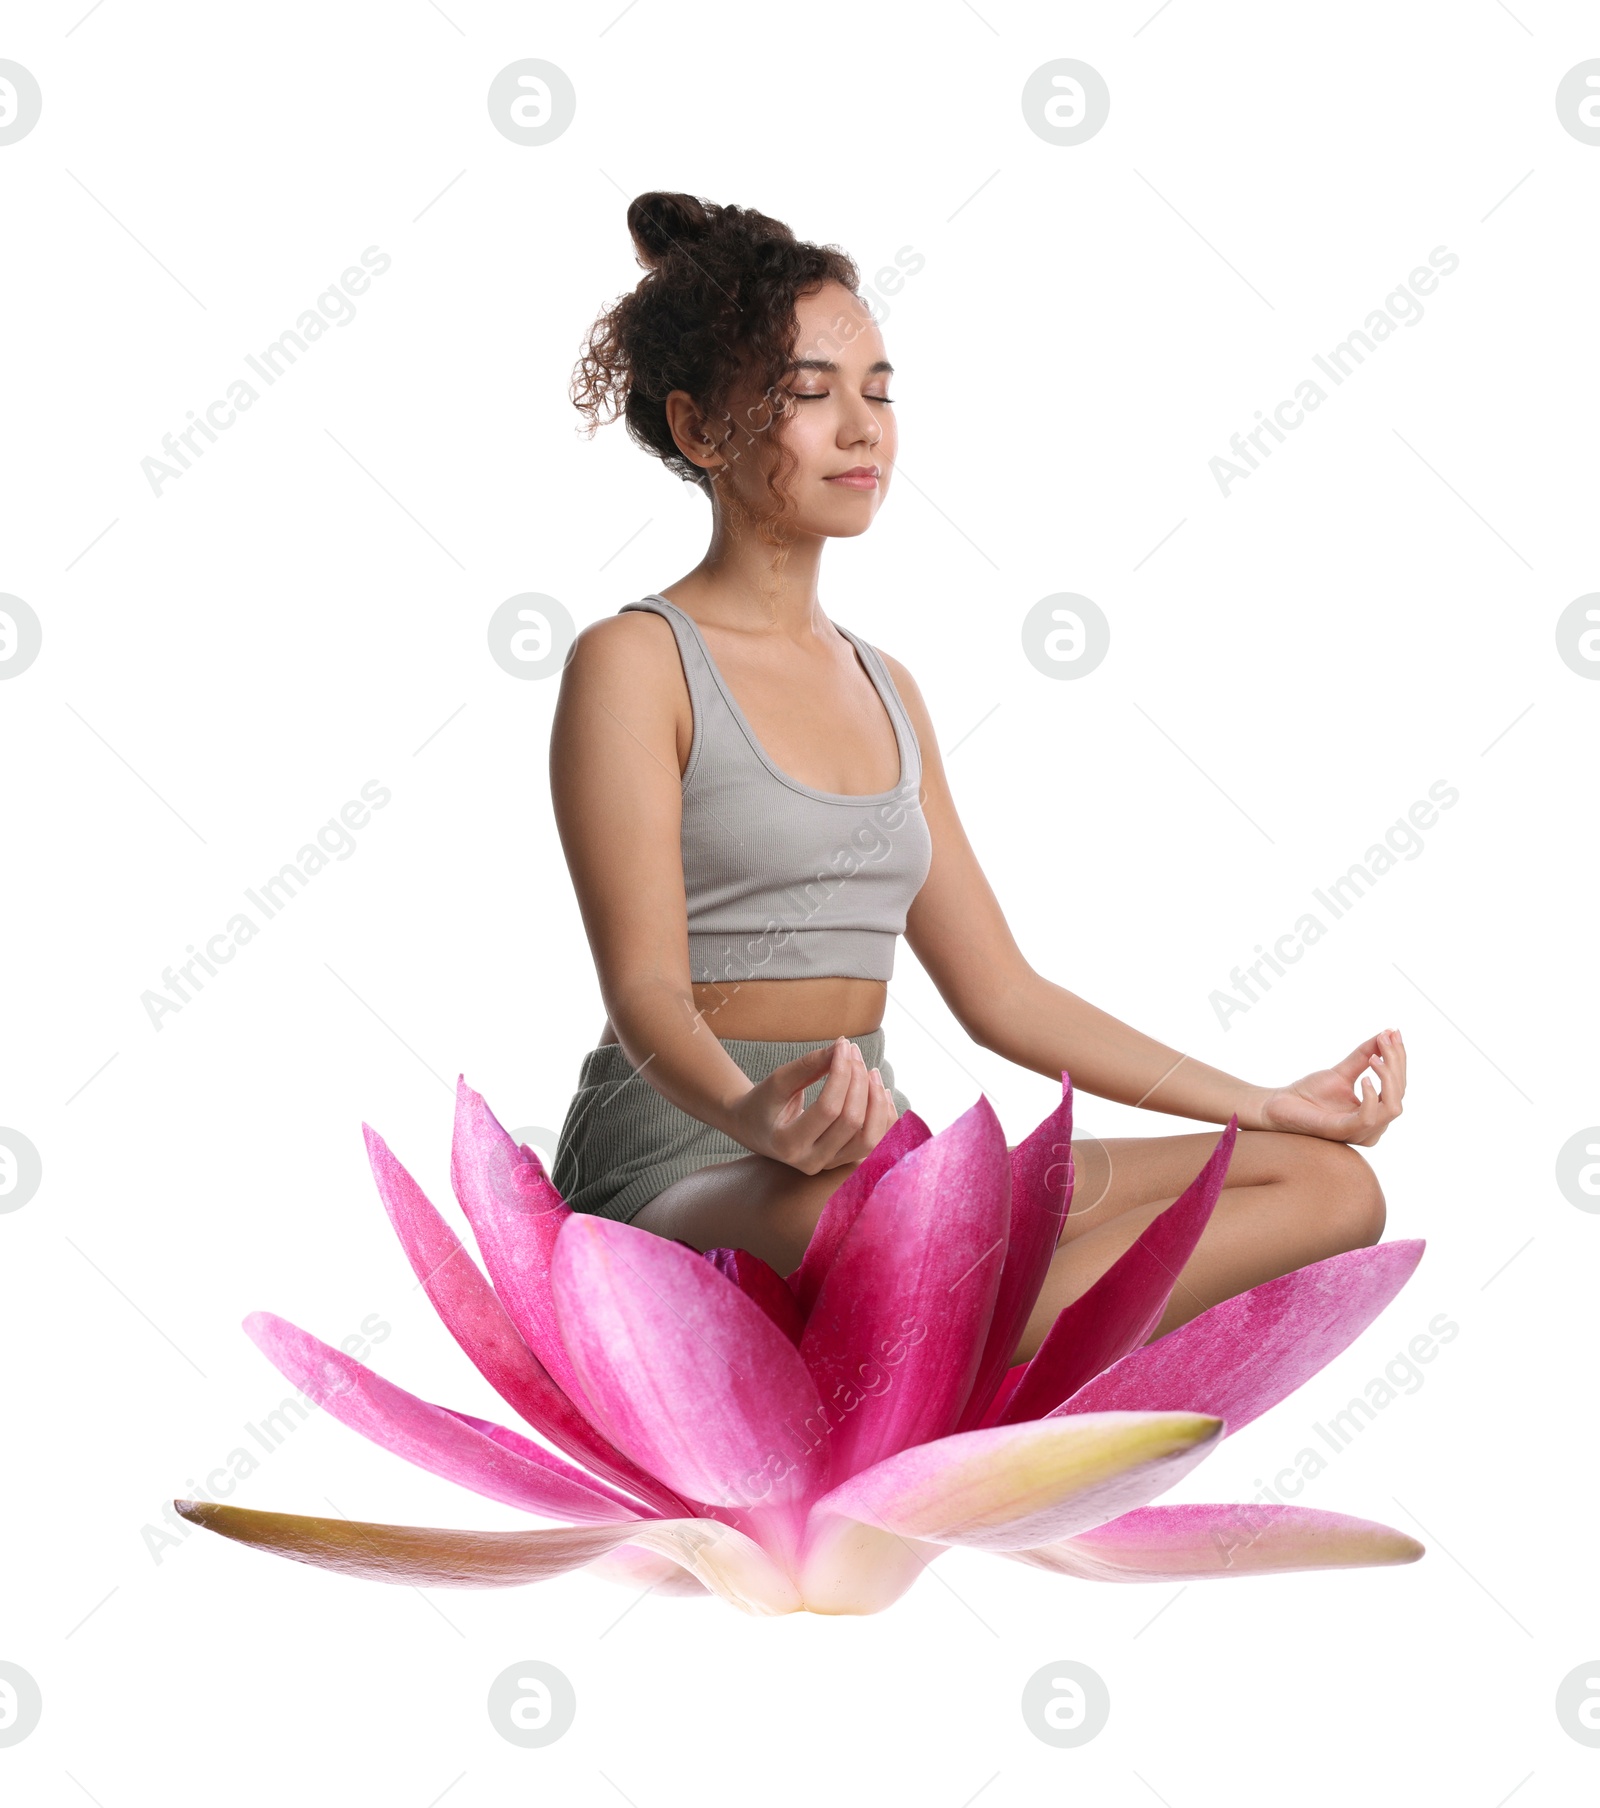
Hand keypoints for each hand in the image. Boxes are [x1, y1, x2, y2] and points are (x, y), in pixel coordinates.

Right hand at [724, 1036, 898, 1173]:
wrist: (756, 1130)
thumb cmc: (764, 1103)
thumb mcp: (777, 1081)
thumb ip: (808, 1065)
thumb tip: (842, 1047)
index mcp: (787, 1143)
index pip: (828, 1108)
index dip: (841, 1074)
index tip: (843, 1045)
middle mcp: (811, 1162)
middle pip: (851, 1122)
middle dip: (858, 1082)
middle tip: (854, 1053)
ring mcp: (830, 1166)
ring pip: (870, 1140)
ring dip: (877, 1103)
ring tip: (872, 1072)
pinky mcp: (843, 1162)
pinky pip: (876, 1145)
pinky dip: (885, 1118)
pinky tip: (881, 1092)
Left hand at [1256, 1028, 1405, 1145]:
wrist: (1279, 1106)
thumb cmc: (1308, 1094)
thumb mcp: (1342, 1072)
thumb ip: (1364, 1057)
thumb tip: (1387, 1034)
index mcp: (1375, 1114)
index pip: (1398, 1086)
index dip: (1399, 1059)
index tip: (1393, 1032)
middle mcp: (1373, 1127)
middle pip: (1399, 1094)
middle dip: (1395, 1063)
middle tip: (1385, 1038)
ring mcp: (1360, 1132)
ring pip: (1392, 1107)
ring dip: (1388, 1077)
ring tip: (1374, 1056)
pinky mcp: (1343, 1132)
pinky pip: (1369, 1117)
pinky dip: (1370, 1096)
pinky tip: (1365, 1078)